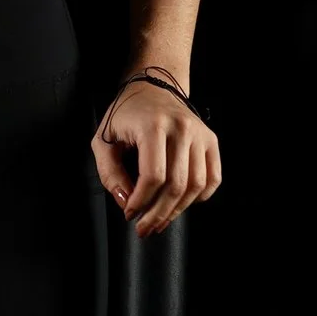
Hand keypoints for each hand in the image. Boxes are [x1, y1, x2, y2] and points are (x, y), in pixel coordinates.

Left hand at [92, 75, 219, 235]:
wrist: (152, 87)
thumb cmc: (125, 115)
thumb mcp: (104, 141)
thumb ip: (110, 174)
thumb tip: (127, 203)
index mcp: (153, 125)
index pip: (153, 176)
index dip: (141, 201)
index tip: (129, 213)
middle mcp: (182, 128)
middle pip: (176, 185)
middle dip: (158, 214)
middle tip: (144, 228)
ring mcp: (200, 134)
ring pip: (196, 186)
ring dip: (177, 210)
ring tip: (160, 220)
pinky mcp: (211, 140)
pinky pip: (213, 179)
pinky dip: (198, 197)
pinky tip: (180, 203)